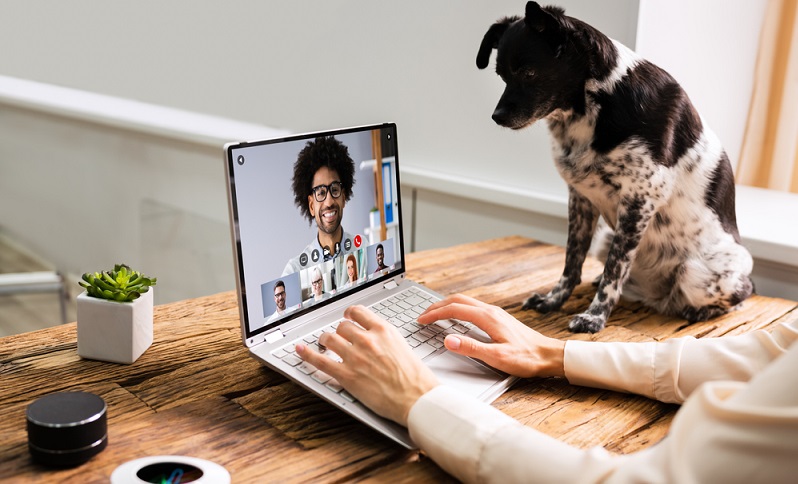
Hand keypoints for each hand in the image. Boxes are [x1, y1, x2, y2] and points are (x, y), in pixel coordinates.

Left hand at [296, 305, 438, 426]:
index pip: (358, 312)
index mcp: (383, 331)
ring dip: (325, 341)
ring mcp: (355, 357)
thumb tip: (373, 336)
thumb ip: (385, 338)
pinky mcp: (347, 376)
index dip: (349, 314)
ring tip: (324, 344)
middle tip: (338, 337)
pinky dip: (307, 354)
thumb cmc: (414, 377)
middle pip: (342, 327)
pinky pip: (320, 361)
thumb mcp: (402, 346)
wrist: (416, 398)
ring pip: (330, 339)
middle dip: (339, 332)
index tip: (346, 317)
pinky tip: (300, 350)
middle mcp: (367, 340)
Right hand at [418, 294, 564, 377]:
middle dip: (437, 306)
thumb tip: (448, 340)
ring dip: (447, 305)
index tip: (421, 320)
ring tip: (435, 314)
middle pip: (457, 300)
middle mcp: (491, 311)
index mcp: (487, 317)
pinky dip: (458, 309)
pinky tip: (457, 318)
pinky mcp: (498, 318)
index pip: (453, 309)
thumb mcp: (497, 357)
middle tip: (423, 315)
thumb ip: (471, 347)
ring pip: (465, 302)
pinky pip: (472, 307)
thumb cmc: (526, 358)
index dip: (434, 314)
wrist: (548, 355)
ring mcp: (495, 313)